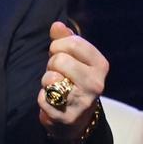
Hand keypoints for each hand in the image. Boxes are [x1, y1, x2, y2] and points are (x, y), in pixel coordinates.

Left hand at [38, 21, 108, 140]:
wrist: (75, 115)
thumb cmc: (71, 77)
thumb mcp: (72, 55)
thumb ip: (64, 38)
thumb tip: (57, 25)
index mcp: (100, 65)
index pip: (74, 42)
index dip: (59, 44)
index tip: (59, 52)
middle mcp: (96, 84)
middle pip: (60, 59)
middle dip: (52, 63)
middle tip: (57, 71)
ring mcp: (83, 102)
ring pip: (51, 78)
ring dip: (46, 80)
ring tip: (55, 85)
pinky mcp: (67, 117)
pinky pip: (43, 98)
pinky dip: (42, 97)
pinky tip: (52, 99)